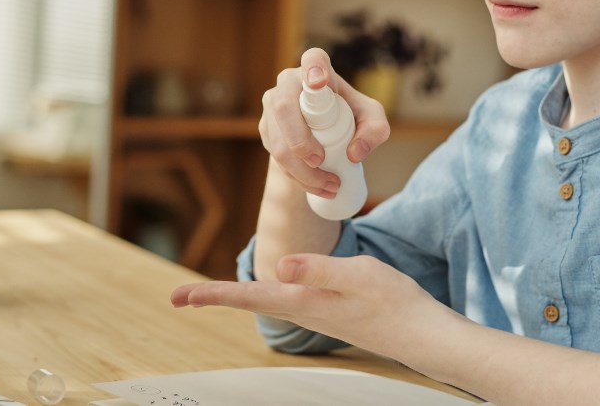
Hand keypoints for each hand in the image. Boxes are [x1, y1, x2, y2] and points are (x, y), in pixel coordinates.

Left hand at [170, 253, 457, 359]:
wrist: (422, 334)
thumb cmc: (394, 303)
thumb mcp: (357, 275)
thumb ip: (318, 270)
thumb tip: (280, 265)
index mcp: (304, 300)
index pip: (249, 295)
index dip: (213, 294)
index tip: (180, 296)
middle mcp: (304, 310)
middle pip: (249, 301)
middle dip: (213, 297)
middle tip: (177, 297)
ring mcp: (316, 312)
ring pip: (265, 302)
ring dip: (235, 297)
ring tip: (205, 294)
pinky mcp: (328, 310)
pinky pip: (285, 300)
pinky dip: (263, 295)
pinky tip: (263, 291)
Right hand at [259, 48, 389, 197]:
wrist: (326, 133)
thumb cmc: (351, 116)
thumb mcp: (372, 121)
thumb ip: (375, 130)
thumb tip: (354, 153)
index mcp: (317, 69)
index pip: (313, 59)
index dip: (313, 68)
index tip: (319, 82)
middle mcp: (288, 82)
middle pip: (284, 108)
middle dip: (301, 141)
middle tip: (322, 162)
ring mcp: (272, 105)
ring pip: (277, 140)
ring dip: (301, 170)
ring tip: (330, 186)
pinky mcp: (266, 128)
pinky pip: (275, 155)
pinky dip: (296, 176)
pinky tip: (316, 187)